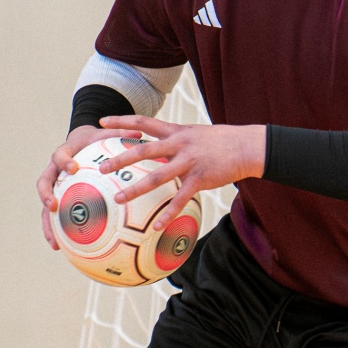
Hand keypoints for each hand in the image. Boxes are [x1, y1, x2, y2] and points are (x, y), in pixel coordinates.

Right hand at [37, 125, 115, 249]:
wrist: (81, 141)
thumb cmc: (95, 139)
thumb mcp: (105, 134)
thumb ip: (119, 133)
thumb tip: (140, 133)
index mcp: (64, 153)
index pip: (59, 156)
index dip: (64, 161)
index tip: (73, 168)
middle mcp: (55, 171)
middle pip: (43, 183)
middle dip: (45, 195)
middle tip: (52, 206)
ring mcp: (55, 186)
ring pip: (45, 207)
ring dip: (48, 225)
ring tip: (55, 243)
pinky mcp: (60, 199)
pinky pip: (57, 217)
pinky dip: (60, 233)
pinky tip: (68, 249)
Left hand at [96, 115, 266, 229]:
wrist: (246, 146)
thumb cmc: (221, 141)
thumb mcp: (195, 133)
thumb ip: (176, 139)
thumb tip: (160, 145)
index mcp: (175, 131)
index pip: (142, 122)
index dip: (121, 121)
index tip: (101, 122)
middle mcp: (179, 144)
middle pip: (143, 150)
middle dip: (120, 159)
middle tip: (101, 167)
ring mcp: (188, 162)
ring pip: (156, 177)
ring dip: (135, 189)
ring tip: (118, 198)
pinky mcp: (200, 179)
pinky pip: (180, 199)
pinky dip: (168, 214)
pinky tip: (157, 226)